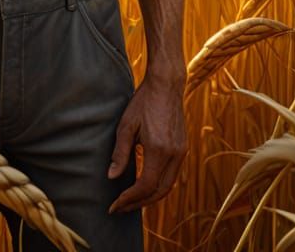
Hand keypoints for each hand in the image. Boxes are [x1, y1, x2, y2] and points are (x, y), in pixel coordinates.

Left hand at [107, 75, 186, 212]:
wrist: (166, 85)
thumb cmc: (143, 102)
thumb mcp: (126, 125)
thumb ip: (120, 153)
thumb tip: (112, 177)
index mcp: (159, 149)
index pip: (145, 186)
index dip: (129, 198)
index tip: (114, 204)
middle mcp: (174, 154)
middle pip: (159, 192)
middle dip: (139, 203)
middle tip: (120, 208)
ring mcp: (181, 152)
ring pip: (168, 186)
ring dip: (150, 197)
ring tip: (131, 201)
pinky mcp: (182, 148)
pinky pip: (172, 175)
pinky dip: (158, 186)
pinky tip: (145, 186)